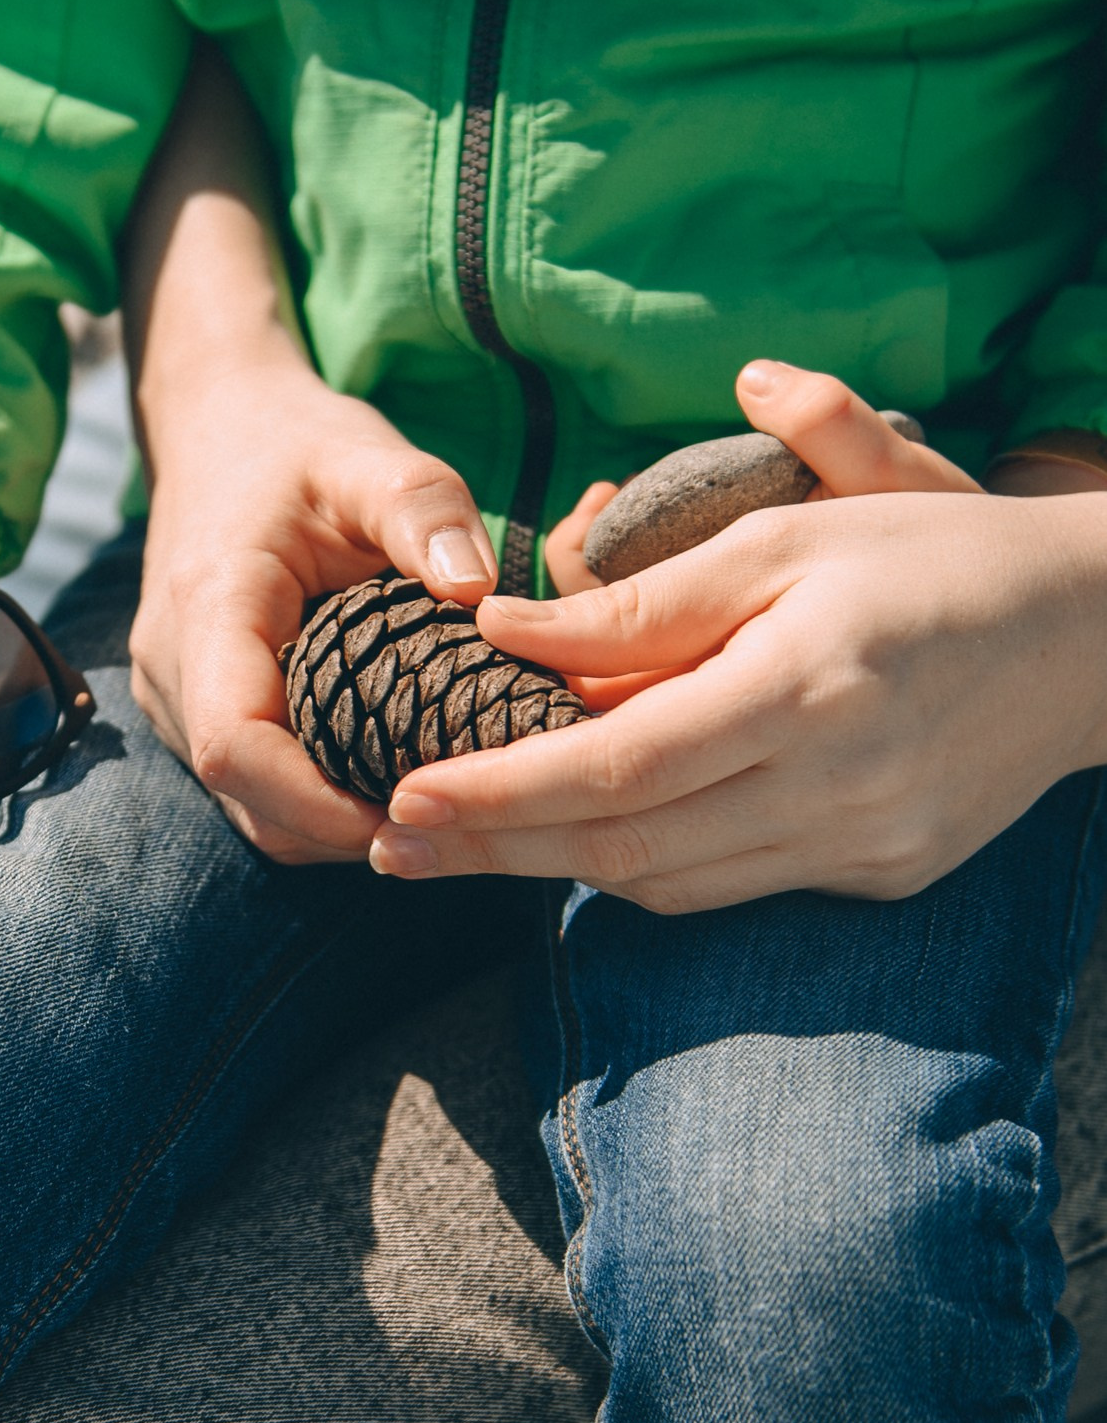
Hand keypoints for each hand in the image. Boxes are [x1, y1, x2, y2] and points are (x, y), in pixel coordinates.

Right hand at [132, 357, 500, 859]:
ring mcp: (170, 695)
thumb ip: (428, 510)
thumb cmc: (297, 443)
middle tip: (450, 813)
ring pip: (246, 807)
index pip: (236, 747)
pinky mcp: (188, 708)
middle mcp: (171, 666)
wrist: (218, 427)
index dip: (320, 803)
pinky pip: (247, 788)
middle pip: (248, 798)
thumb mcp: (373, 457)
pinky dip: (312, 798)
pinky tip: (380, 770)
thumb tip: (479, 591)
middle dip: (344, 826)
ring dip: (330, 821)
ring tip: (425, 797)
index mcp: (210, 606)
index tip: (415, 807)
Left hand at [370, 361, 1106, 909]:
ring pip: (672, 886)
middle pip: (628, 848)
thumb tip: (499, 629)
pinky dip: (644, 864)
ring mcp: (864, 849)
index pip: (622, 766)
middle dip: (496, 853)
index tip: (405, 798)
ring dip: (554, 868)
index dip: (503, 791)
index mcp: (809, 689)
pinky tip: (575, 840)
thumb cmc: (931, 555)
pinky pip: (730, 885)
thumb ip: (641, 602)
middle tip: (386, 850)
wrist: (1096, 635)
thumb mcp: (784, 536)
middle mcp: (837, 789)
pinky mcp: (881, 876)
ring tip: (453, 849)